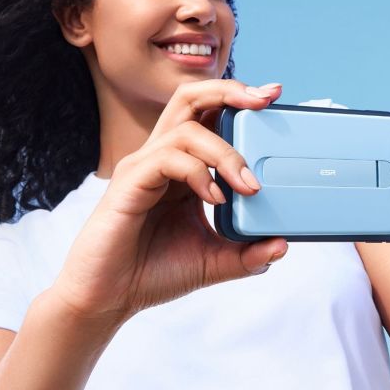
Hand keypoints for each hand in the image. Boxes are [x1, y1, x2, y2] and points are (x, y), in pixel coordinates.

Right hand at [50, 80, 289, 322]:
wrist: (107, 299)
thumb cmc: (151, 273)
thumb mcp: (213, 262)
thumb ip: (248, 254)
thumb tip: (282, 245)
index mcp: (183, 168)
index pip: (210, 116)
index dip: (240, 100)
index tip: (274, 96)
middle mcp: (163, 158)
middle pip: (190, 98)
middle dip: (230, 91)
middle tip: (265, 100)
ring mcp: (144, 166)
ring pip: (186, 128)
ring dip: (226, 152)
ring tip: (248, 186)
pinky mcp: (129, 182)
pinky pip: (167, 157)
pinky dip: (198, 173)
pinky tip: (215, 199)